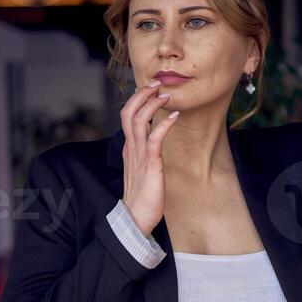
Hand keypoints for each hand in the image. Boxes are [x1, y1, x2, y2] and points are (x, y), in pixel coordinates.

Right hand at [119, 82, 178, 236]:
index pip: (127, 116)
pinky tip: (174, 116)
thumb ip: (145, 155)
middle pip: (128, 112)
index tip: (150, 89)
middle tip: (156, 83)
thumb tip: (153, 143)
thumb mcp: (142, 170)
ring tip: (165, 94)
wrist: (136, 218)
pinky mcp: (149, 164)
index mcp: (128, 148)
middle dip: (141, 94)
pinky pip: (154, 138)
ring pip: (137, 120)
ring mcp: (138, 155)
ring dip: (152, 104)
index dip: (137, 99)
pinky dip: (164, 124)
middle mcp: (130, 148)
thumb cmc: (142, 197)